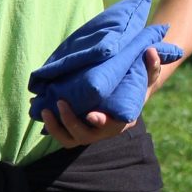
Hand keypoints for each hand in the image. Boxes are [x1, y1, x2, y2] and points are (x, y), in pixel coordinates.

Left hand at [40, 47, 163, 147]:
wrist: (123, 96)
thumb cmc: (136, 86)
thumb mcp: (146, 76)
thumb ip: (151, 66)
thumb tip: (152, 51)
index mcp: (120, 122)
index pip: (111, 127)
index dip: (100, 123)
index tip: (92, 115)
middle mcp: (103, 132)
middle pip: (84, 136)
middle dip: (70, 122)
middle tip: (60, 102)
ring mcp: (87, 133)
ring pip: (69, 140)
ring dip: (55, 128)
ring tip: (45, 109)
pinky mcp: (75, 130)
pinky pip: (61, 134)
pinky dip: (49, 125)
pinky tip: (39, 107)